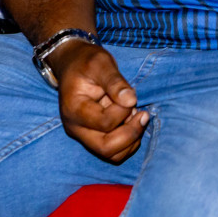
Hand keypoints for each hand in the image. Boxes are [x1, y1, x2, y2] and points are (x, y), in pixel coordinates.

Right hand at [52, 40, 148, 163]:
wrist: (74, 65)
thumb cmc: (86, 62)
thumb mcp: (100, 63)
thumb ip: (114, 81)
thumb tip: (131, 101)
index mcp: (74, 109)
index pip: (104, 123)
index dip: (123, 112)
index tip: (130, 96)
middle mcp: (75, 128)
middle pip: (106, 148)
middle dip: (131, 133)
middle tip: (143, 114)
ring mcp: (83, 136)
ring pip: (111, 155)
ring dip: (131, 139)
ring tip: (136, 117)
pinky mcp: (93, 138)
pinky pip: (114, 152)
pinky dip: (129, 142)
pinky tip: (132, 122)